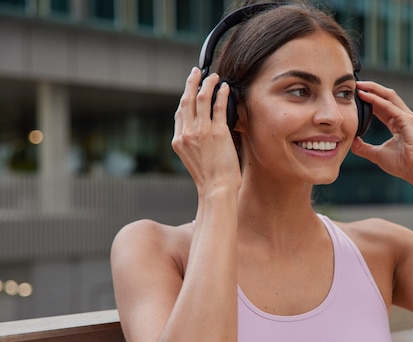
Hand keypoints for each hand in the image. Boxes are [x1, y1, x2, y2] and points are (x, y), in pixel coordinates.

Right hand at [172, 68, 241, 197]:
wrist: (216, 190)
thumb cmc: (210, 179)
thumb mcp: (194, 160)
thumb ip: (194, 144)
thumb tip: (201, 132)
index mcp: (179, 141)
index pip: (179, 114)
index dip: (185, 99)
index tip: (190, 90)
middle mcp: (187, 134)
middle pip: (186, 101)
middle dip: (191, 83)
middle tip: (196, 73)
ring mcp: (202, 132)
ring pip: (202, 99)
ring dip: (207, 84)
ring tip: (213, 76)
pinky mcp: (218, 133)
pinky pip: (219, 107)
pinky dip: (221, 94)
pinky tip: (225, 88)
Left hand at [350, 81, 412, 191]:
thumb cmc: (402, 164)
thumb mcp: (377, 154)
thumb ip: (364, 148)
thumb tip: (351, 142)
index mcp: (397, 124)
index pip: (382, 107)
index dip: (370, 100)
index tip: (356, 95)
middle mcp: (403, 118)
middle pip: (386, 97)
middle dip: (371, 89)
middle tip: (356, 84)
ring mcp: (407, 117)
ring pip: (389, 96)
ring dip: (373, 89)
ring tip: (359, 85)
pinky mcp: (407, 120)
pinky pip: (389, 106)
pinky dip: (376, 99)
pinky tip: (365, 96)